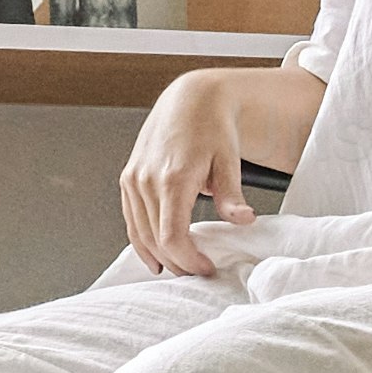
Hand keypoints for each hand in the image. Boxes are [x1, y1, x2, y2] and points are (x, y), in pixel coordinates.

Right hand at [114, 73, 266, 279]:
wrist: (190, 100)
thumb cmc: (211, 127)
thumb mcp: (229, 160)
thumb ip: (231, 194)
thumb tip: (243, 220)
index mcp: (172, 178)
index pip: (172, 237)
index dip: (188, 261)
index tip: (206, 269)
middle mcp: (146, 180)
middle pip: (155, 241)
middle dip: (177, 263)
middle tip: (198, 272)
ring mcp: (133, 179)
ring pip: (140, 234)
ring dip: (159, 256)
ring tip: (181, 267)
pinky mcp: (128, 178)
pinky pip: (131, 220)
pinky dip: (142, 241)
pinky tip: (155, 256)